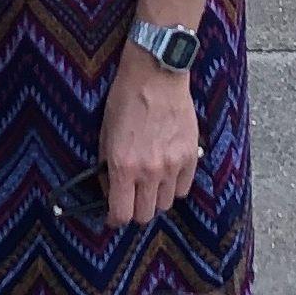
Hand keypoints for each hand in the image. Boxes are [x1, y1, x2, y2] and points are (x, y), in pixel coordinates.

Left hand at [97, 46, 203, 227]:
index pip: (122, 214)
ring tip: (150, 183)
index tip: (114, 216)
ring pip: (166, 204)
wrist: (155, 75)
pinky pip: (184, 189)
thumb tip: (110, 192)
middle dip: (136, 210)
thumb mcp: (105, 135)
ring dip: (156, 198)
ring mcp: (173, 165)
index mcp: (123, 166)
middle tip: (132, 199)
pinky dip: (175, 186)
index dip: (116, 219)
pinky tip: (167, 173)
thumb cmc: (125, 100)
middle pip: (146, 215)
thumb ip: (107, 168)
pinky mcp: (190, 156)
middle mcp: (149, 171)